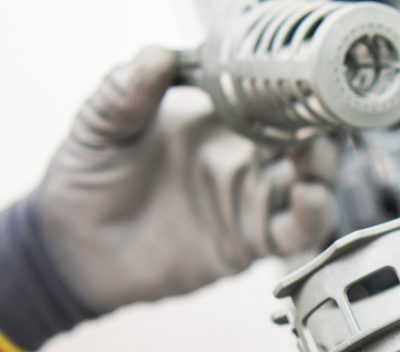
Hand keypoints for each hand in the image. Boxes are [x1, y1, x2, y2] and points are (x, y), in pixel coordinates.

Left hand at [33, 46, 335, 313]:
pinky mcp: (251, 242)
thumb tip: (157, 55)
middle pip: (305, 141)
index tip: (307, 82)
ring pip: (312, 183)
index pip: (271, 101)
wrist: (75, 249)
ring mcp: (251, 201)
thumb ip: (128, 90)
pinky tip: (308, 199)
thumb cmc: (88, 178)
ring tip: (315, 161)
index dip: (294, 92)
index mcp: (218, 123)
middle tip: (322, 124)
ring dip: (324, 170)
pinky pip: (296, 232)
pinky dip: (313, 217)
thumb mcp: (102, 124)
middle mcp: (244, 159)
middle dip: (322, 131)